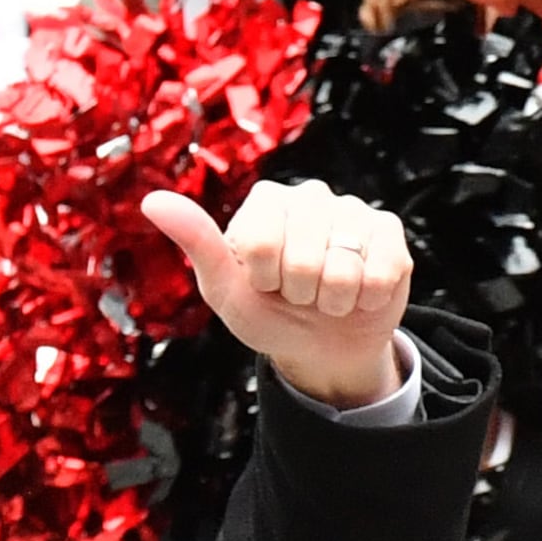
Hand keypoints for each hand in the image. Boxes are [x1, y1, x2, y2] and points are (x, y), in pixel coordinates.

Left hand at [142, 181, 409, 410]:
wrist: (321, 345)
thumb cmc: (268, 314)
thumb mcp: (224, 289)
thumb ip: (196, 242)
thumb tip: (152, 199)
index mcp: (264, 201)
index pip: (260, 243)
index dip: (263, 280)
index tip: (264, 284)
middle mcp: (309, 195)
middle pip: (302, 259)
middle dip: (299, 294)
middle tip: (298, 295)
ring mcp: (353, 209)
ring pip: (343, 269)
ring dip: (333, 300)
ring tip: (326, 295)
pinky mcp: (389, 231)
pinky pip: (381, 272)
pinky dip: (366, 298)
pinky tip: (358, 293)